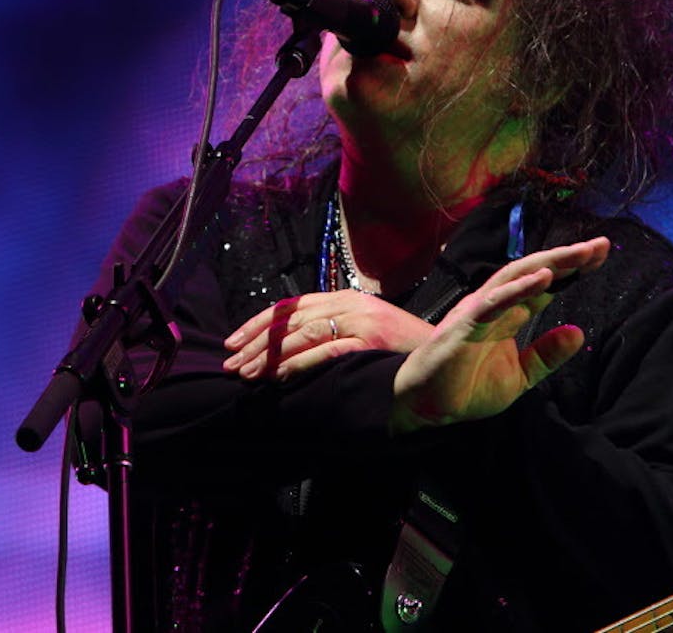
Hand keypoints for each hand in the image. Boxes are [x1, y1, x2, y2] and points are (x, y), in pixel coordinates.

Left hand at [223, 290, 433, 380]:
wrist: (444, 350)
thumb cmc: (401, 346)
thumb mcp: (365, 327)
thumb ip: (334, 328)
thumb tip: (293, 345)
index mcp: (345, 297)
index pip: (290, 306)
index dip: (258, 324)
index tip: (233, 341)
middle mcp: (349, 304)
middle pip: (289, 320)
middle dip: (254, 341)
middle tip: (229, 361)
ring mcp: (360, 321)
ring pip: (301, 335)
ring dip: (269, 355)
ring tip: (245, 373)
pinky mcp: (370, 341)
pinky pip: (325, 351)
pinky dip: (298, 363)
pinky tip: (278, 376)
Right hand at [390, 237, 609, 433]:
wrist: (429, 407)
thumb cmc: (468, 387)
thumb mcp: (520, 376)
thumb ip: (546, 355)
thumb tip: (578, 333)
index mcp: (510, 313)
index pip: (545, 284)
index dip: (572, 269)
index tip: (600, 255)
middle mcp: (496, 304)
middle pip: (535, 271)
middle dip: (568, 257)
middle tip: (601, 245)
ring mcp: (480, 310)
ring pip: (516, 276)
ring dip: (548, 263)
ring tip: (579, 254)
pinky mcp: (466, 324)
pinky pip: (494, 301)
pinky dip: (518, 288)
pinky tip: (543, 278)